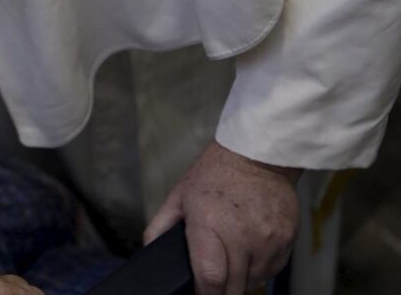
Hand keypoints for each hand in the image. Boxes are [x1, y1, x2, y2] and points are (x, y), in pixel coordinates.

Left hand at [144, 141, 300, 294]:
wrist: (258, 155)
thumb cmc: (216, 174)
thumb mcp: (179, 196)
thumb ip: (161, 226)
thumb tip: (150, 250)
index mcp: (209, 224)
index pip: (210, 277)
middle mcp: (241, 235)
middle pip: (233, 287)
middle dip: (221, 292)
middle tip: (213, 283)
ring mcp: (267, 240)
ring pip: (254, 282)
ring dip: (241, 280)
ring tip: (230, 261)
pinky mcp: (286, 240)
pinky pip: (272, 270)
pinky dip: (259, 270)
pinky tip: (248, 253)